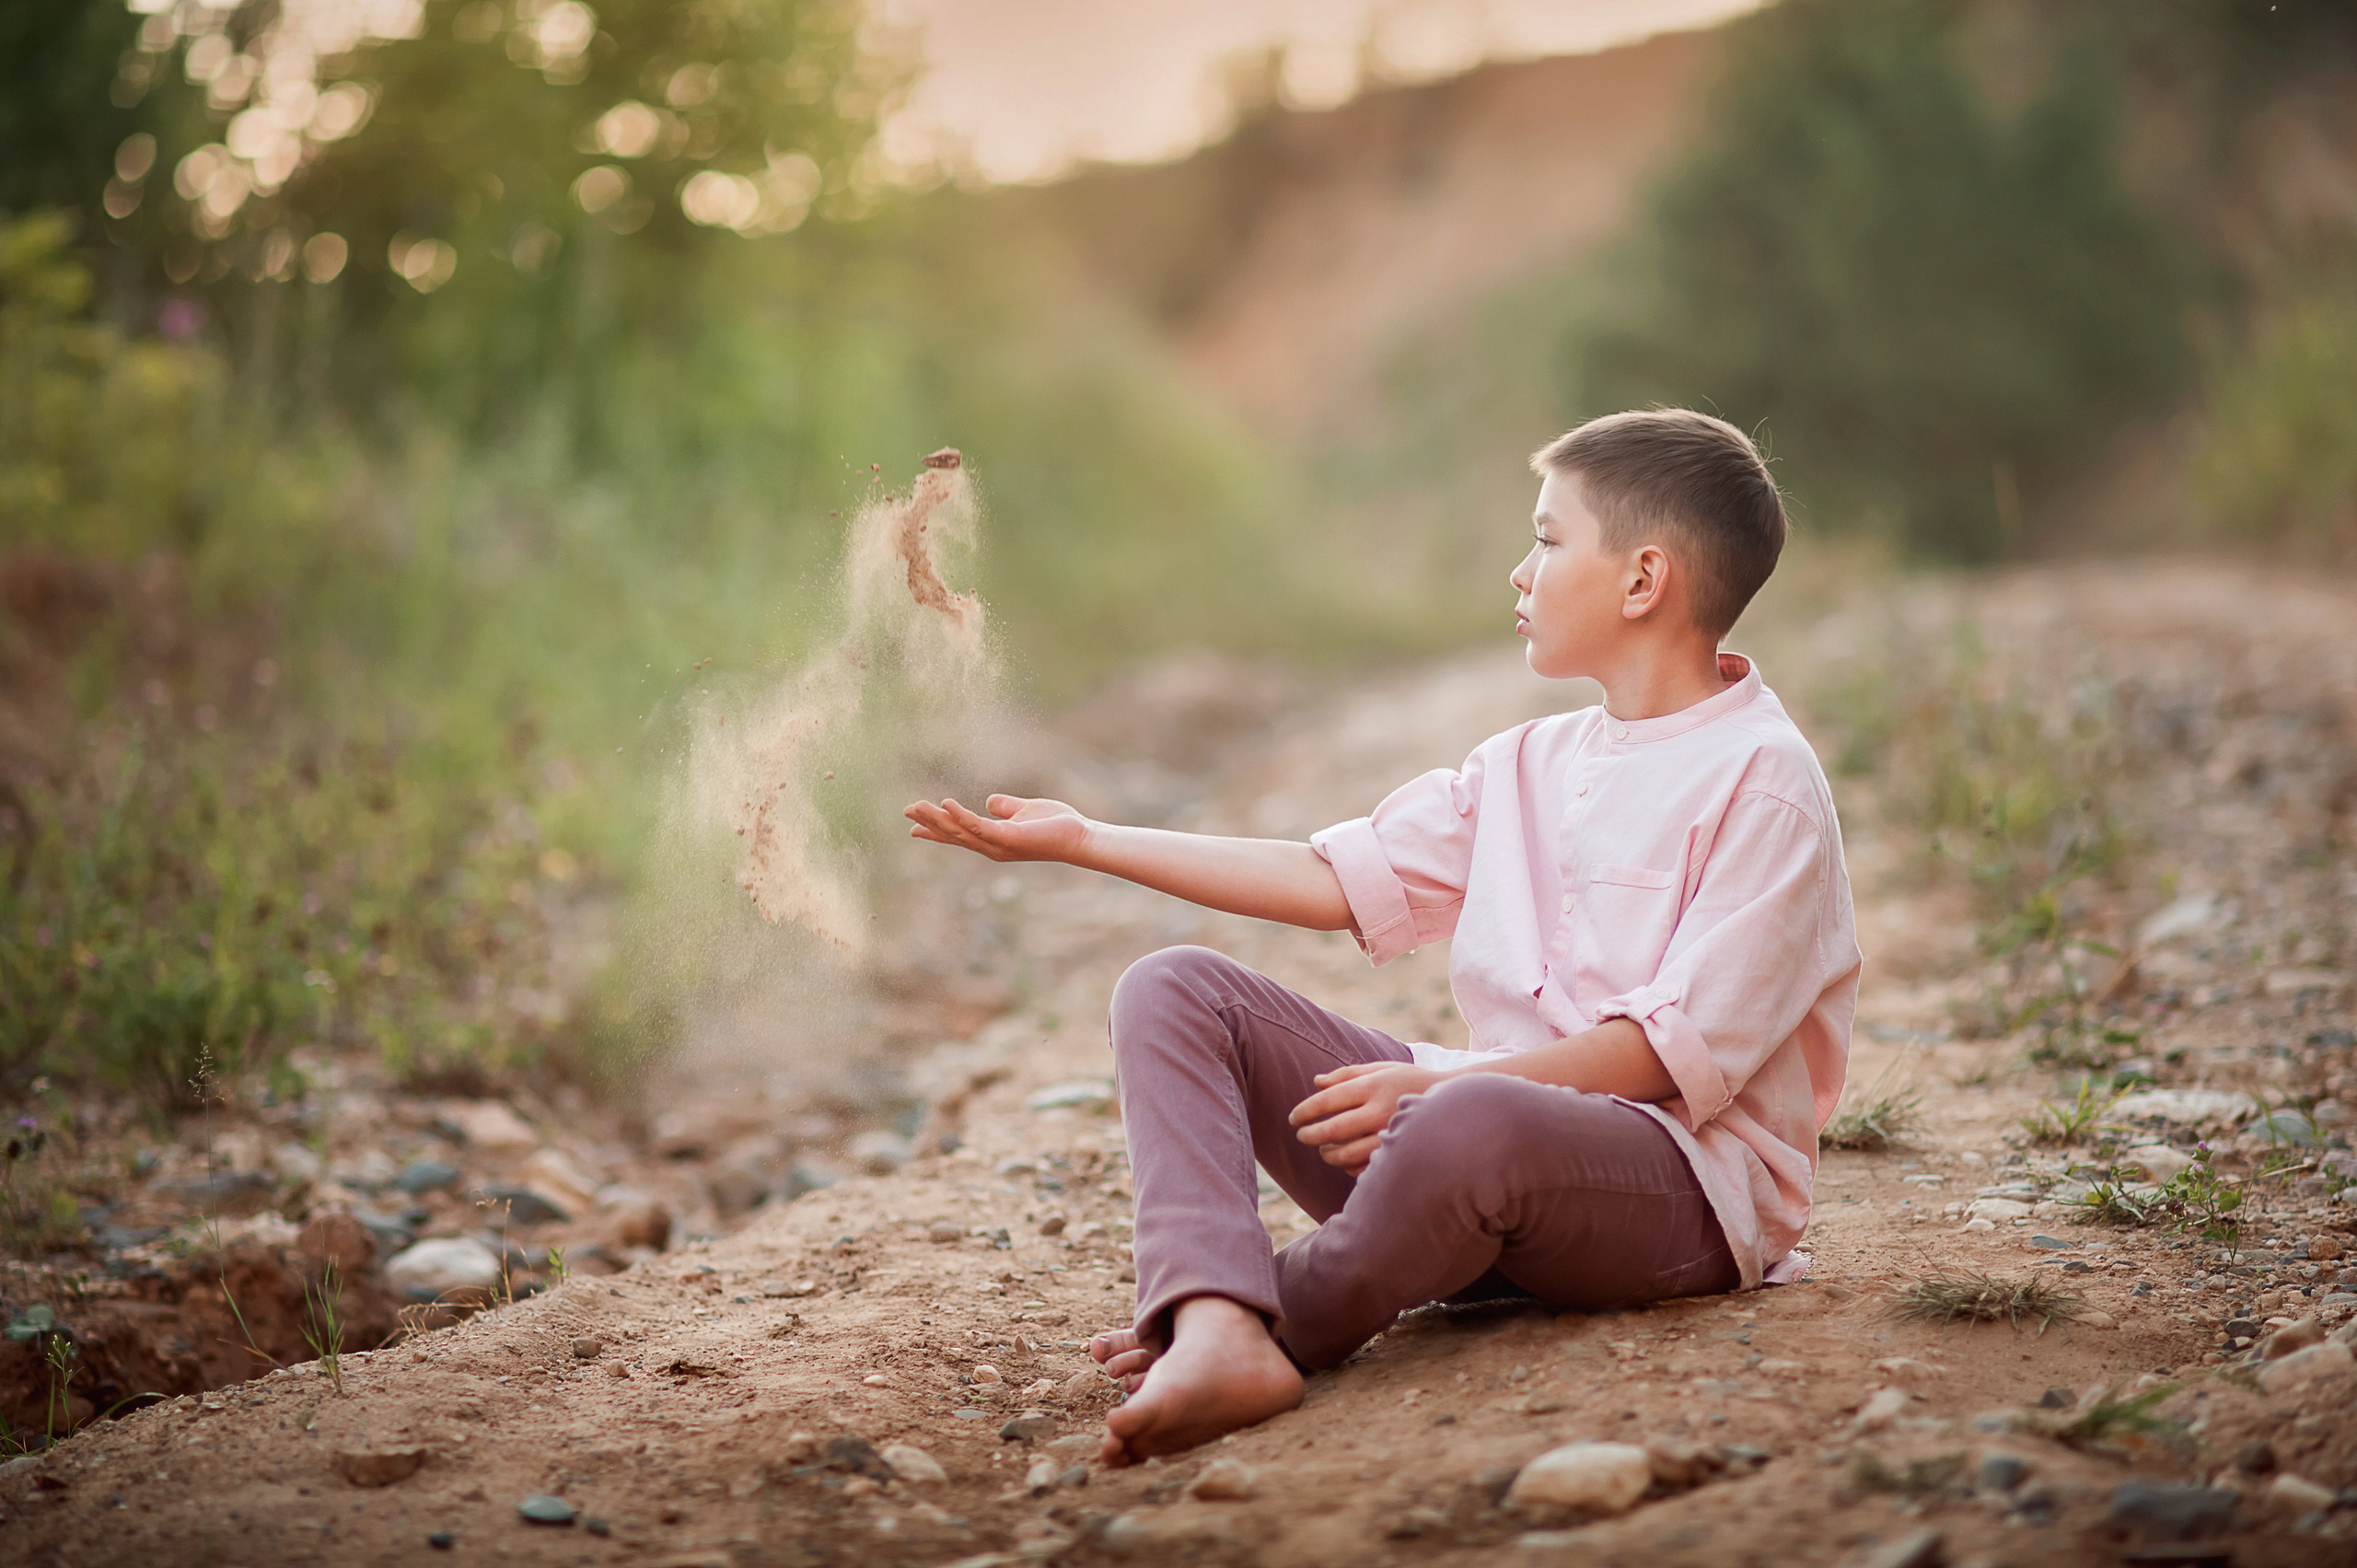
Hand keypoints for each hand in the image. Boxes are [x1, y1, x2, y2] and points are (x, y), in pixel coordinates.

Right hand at [903, 793, 1090, 863]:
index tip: (914, 828)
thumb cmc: (1057, 825)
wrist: (1079, 836)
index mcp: (994, 840)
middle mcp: (992, 846)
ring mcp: (998, 844)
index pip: (959, 835)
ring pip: (960, 831)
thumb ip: (1006, 807)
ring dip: (937, 819)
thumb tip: (990, 801)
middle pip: (953, 835)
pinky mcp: (1008, 837)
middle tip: (907, 811)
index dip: (937, 830)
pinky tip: (945, 803)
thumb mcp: (1025, 810)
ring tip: (917, 805)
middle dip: (929, 823)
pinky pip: (978, 825)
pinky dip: (960, 815)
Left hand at [1288, 1062, 1442, 1175]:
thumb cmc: (1410, 1081)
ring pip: (1347, 1154)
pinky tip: (1346, 1161)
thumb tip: (1315, 1081)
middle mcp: (1381, 1111)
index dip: (1305, 1111)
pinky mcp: (1399, 1154)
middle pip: (1333, 1130)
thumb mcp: (1382, 1068)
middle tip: (1301, 1136)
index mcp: (1373, 1086)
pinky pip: (1365, 1168)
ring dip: (1329, 1155)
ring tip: (1324, 1150)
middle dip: (1311, 1135)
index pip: (1328, 1100)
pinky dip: (1350, 1167)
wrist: (1455, 1103)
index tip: (1293, 1118)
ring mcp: (1391, 1135)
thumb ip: (1347, 1074)